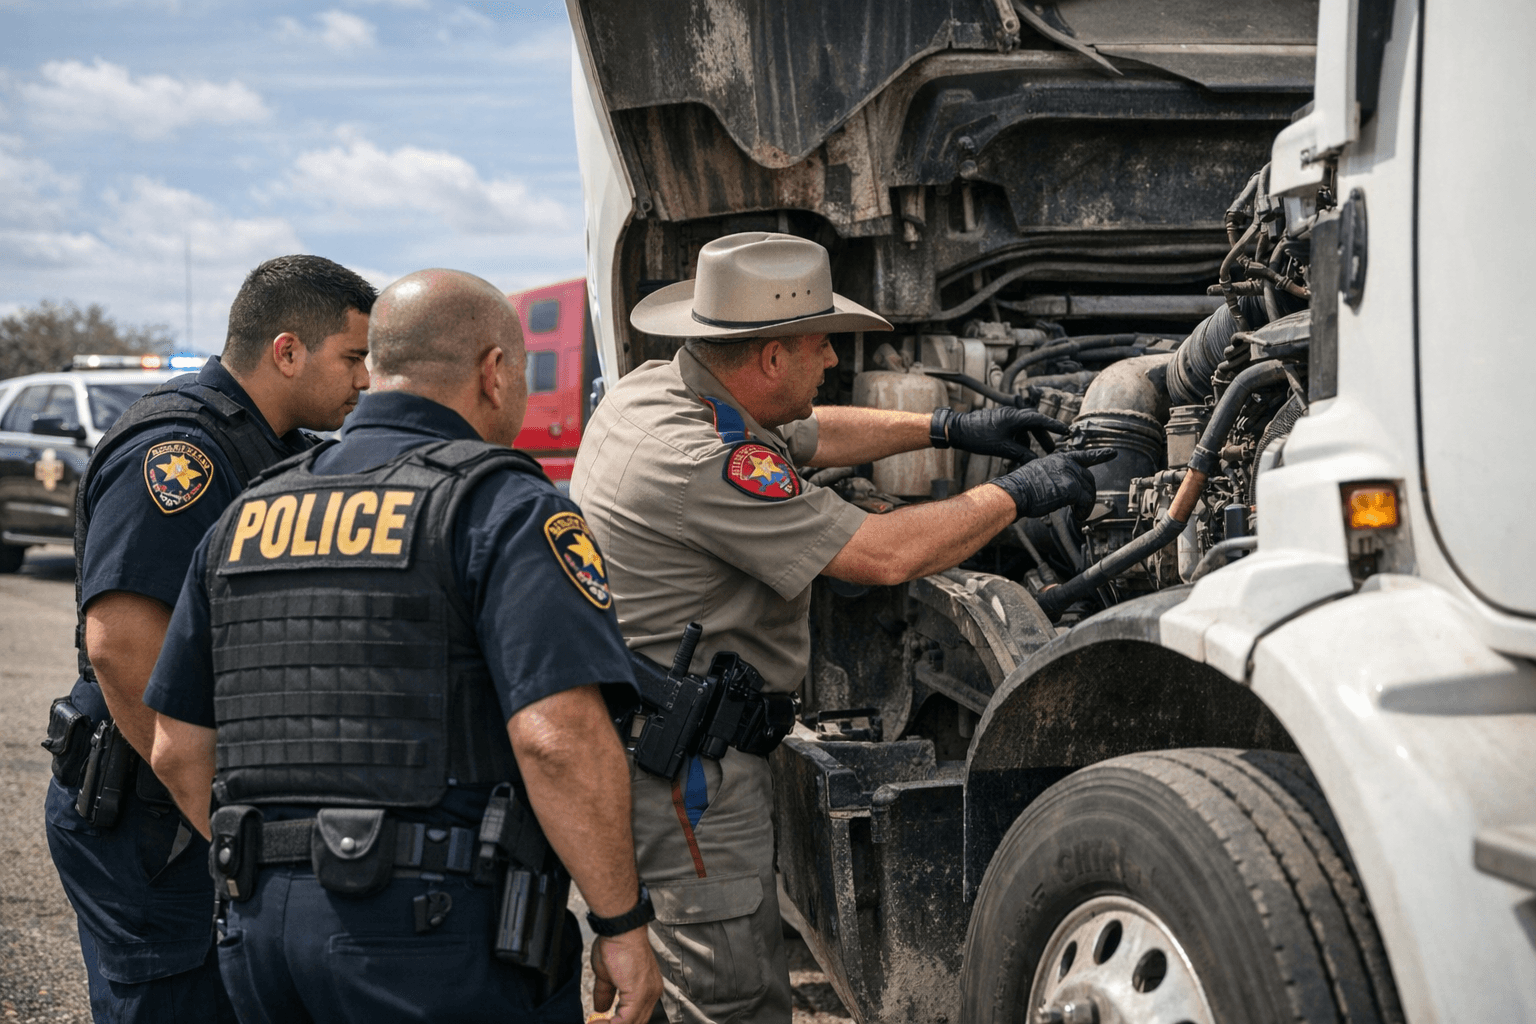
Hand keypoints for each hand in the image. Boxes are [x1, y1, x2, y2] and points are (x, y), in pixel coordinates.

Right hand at [591, 928, 662, 1023]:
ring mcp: (648, 995)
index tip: (600, 1021)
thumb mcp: (607, 975)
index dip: (616, 1021)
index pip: (636, 1015)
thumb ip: (606, 993)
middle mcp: (652, 993)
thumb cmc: (616, 944)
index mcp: (648, 987)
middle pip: (636, 1022)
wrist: (620, 931)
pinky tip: (596, 1022)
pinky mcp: (639, 995)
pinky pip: (624, 1022)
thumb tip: (601, 1007)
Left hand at [933, 406, 1068, 462]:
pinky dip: (1017, 442)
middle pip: (1033, 424)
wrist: (957, 430)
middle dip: (1042, 437)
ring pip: (1023, 429)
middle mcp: (1011, 415)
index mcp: (1014, 417)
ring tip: (1031, 457)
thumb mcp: (1002, 448)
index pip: (1039, 420)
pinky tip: (1014, 456)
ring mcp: (1005, 419)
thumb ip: (1020, 453)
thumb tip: (1034, 460)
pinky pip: (1014, 432)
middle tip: (1051, 449)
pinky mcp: (999, 424)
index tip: (1066, 431)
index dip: (1054, 426)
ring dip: (1028, 442)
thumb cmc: (978, 436)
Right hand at [990, 448, 1116, 520]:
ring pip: (1089, 491)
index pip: (1083, 456)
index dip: (1099, 455)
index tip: (1112, 453)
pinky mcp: (1071, 488)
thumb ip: (1054, 477)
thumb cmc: (1020, 488)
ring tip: (1079, 514)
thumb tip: (1062, 489)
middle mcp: (1066, 464)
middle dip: (1089, 494)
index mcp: (1058, 459)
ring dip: (1087, 505)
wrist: (1014, 493)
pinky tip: (1078, 517)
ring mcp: (1070, 474)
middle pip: (1088, 478)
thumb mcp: (1038, 474)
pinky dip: (1084, 512)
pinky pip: (1086, 502)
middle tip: (1084, 507)